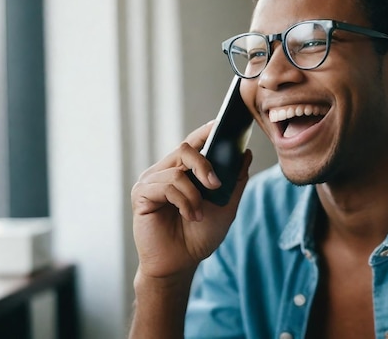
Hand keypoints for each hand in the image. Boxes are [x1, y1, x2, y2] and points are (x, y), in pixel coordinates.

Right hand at [131, 121, 252, 279]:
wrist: (180, 264)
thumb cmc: (200, 236)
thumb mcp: (226, 207)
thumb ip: (235, 181)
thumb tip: (246, 153)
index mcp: (183, 171)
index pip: (193, 143)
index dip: (205, 131)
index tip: (221, 123)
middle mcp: (165, 171)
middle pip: (185, 149)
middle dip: (205, 164)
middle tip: (217, 185)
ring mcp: (151, 182)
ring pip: (177, 171)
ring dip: (194, 194)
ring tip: (199, 214)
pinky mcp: (141, 194)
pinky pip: (166, 186)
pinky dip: (183, 201)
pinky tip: (190, 216)